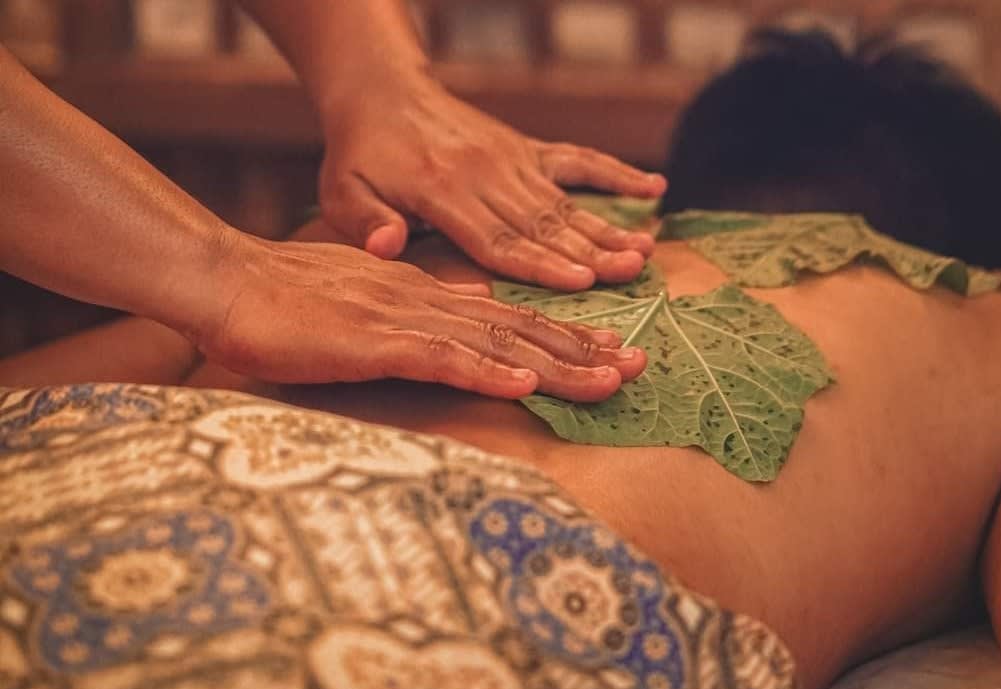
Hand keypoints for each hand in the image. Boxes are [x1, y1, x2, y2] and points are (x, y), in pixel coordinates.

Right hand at [193, 235, 646, 399]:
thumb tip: (466, 314)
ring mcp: (406, 321)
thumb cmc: (289, 300)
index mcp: (427, 295)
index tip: (611, 352)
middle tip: (640, 366)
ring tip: (610, 380)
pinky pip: (442, 359)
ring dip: (556, 364)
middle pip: (520, 330)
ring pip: (497, 345)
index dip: (563, 337)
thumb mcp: (367, 301)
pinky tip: (525, 387)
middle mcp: (429, 302)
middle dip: (584, 351)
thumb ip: (417, 309)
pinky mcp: (375, 343)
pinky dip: (487, 373)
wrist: (231, 284)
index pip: (508, 318)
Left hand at [318, 74, 665, 290]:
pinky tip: (653, 189)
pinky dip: (615, 173)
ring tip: (646, 250)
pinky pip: (577, 161)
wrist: (384, 90)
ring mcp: (512, 159)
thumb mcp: (343, 188)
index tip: (581, 281)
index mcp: (442, 191)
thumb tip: (388, 247)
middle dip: (591, 250)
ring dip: (608, 227)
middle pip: (544, 223)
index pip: (498, 237)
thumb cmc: (361, 151)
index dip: (540, 263)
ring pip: (565, 201)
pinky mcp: (526, 149)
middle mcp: (486, 174)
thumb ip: (365, 220)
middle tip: (631, 272)